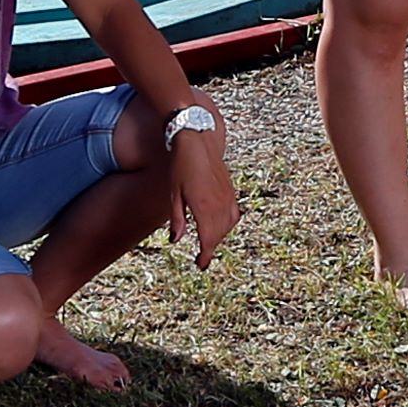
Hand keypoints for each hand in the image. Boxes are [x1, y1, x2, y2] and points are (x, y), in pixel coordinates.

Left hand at [171, 119, 240, 263]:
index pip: (207, 240)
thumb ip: (177, 219)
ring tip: (208, 242)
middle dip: (210, 248)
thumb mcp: (173, 194)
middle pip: (218, 236)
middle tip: (201, 257)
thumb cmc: (181, 166)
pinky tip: (220, 225)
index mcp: (203, 207)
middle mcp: (218, 204)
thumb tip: (176, 240)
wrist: (197, 140)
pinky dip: (228, 224)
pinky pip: (234, 214)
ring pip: (227, 226)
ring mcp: (227, 197)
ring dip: (219, 237)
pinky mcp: (230, 190)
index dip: (205, 256)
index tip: (201, 265)